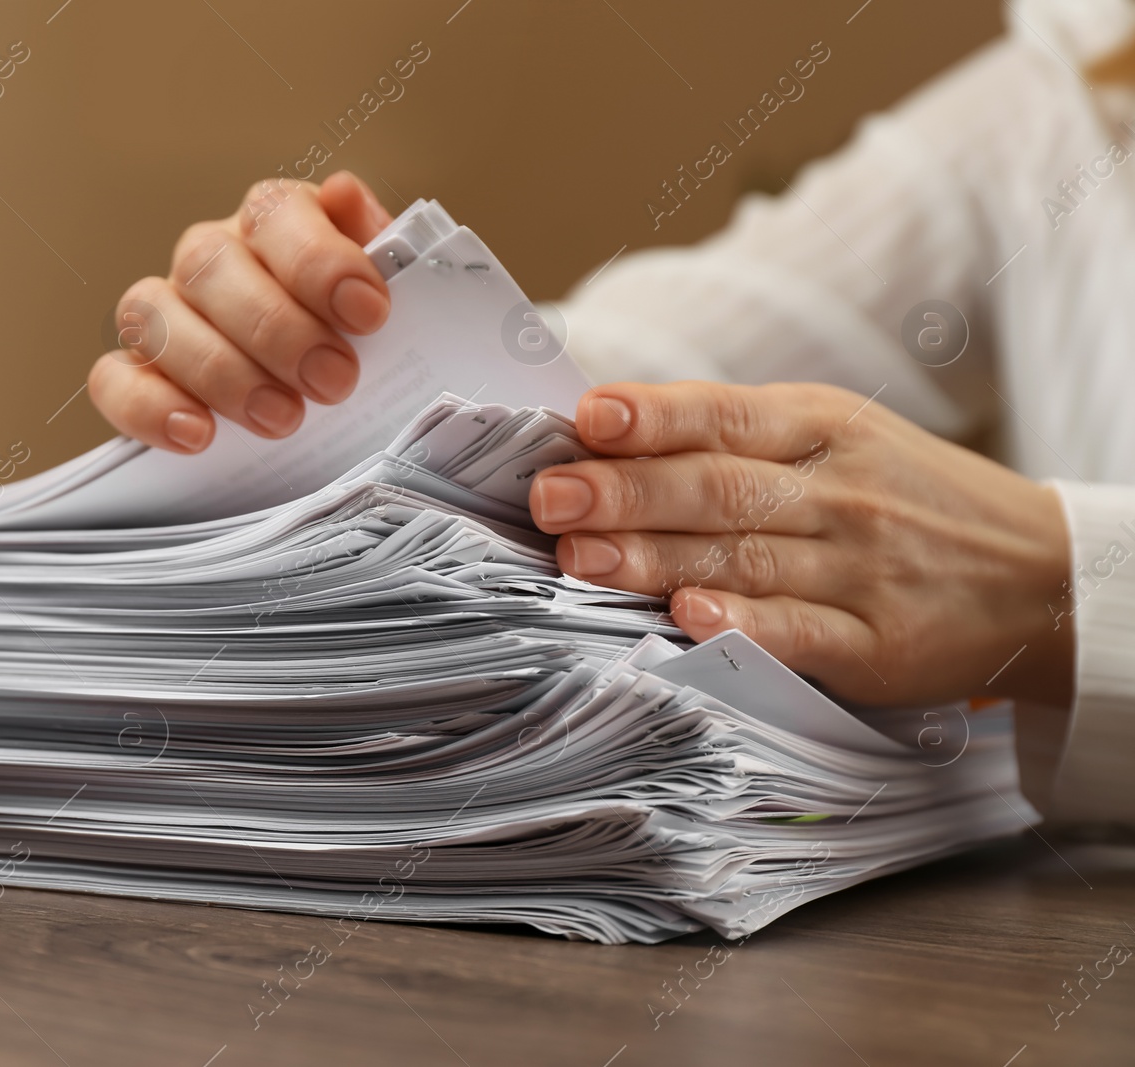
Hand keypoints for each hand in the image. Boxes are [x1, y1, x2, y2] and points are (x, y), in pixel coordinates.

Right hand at [88, 172, 394, 452]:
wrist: (345, 405)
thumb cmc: (364, 345)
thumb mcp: (398, 301)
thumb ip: (386, 252)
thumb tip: (345, 196)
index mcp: (274, 223)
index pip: (275, 212)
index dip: (319, 260)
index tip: (368, 314)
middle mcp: (211, 257)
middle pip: (211, 265)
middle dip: (276, 328)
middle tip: (333, 380)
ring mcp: (166, 313)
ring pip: (155, 315)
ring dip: (220, 370)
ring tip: (282, 418)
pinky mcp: (136, 374)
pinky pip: (113, 378)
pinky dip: (150, 406)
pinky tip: (198, 435)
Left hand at [529, 381, 1073, 705]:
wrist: (1038, 573)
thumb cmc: (902, 497)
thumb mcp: (834, 438)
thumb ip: (730, 435)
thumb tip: (604, 433)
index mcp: (822, 428)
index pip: (725, 416)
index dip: (654, 417)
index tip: (587, 418)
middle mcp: (839, 494)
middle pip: (720, 488)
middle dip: (628, 491)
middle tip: (552, 496)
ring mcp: (860, 571)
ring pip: (745, 559)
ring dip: (655, 558)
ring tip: (579, 555)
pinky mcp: (879, 645)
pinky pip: (803, 634)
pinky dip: (746, 627)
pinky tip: (689, 617)